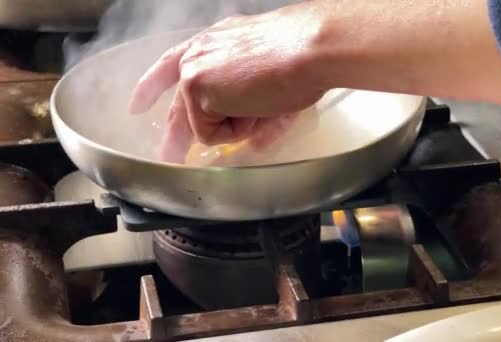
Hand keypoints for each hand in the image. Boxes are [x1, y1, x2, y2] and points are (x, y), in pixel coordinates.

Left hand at [128, 3, 330, 162]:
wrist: (309, 49)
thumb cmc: (302, 59)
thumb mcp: (271, 85)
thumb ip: (257, 114)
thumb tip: (256, 145)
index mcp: (215, 43)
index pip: (173, 64)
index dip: (152, 87)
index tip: (137, 105)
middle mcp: (199, 52)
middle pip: (178, 106)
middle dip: (175, 138)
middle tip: (170, 155)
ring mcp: (194, 70)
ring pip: (203, 123)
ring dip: (236, 126)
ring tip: (266, 105)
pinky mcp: (197, 89)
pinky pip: (211, 133)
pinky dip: (236, 131)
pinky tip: (256, 107)